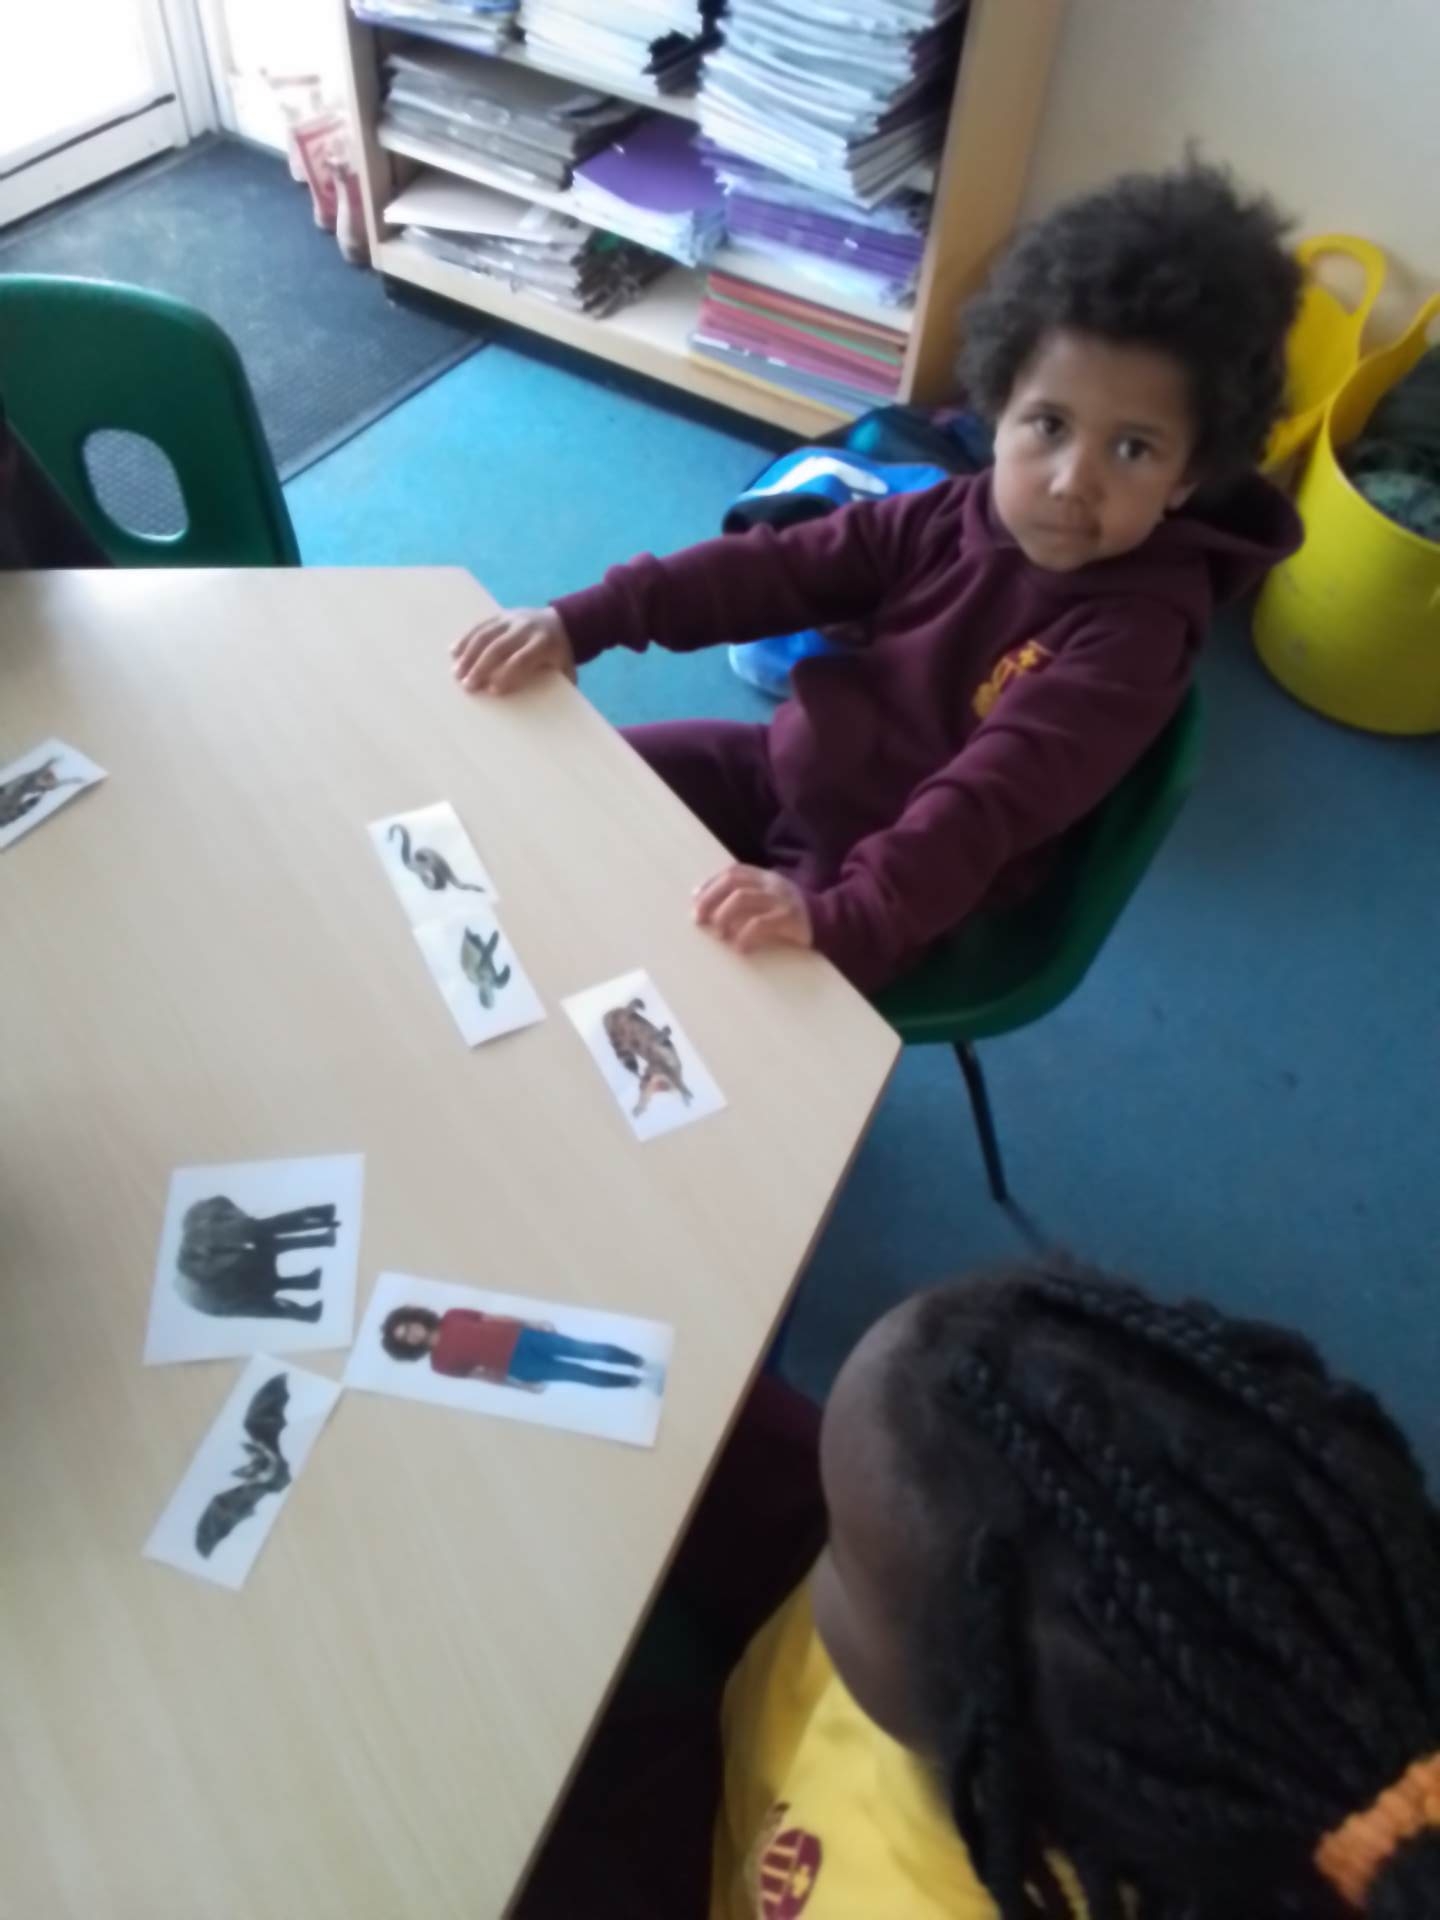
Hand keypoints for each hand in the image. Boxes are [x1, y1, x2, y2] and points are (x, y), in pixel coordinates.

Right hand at [452, 606, 574, 693]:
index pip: (522, 659)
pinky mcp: (500, 615)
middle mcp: (526, 628)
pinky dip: (466, 639)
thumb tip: (546, 711)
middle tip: (467, 686)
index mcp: (544, 643)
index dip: (506, 674)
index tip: (492, 690)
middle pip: (499, 647)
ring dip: (468, 654)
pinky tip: (454, 652)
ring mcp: (511, 619)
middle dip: (481, 667)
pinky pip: (480, 625)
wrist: (563, 622)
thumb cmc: (560, 655)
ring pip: (486, 634)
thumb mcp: (566, 669)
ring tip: (456, 672)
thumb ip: (557, 685)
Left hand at [693, 865, 812, 954]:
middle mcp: (771, 883)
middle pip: (733, 882)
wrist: (830, 921)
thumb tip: (710, 909)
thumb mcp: (770, 898)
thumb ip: (747, 898)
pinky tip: (740, 948)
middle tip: (699, 919)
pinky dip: (745, 935)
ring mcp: (780, 899)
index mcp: (765, 877)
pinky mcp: (789, 918)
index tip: (695, 900)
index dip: (711, 884)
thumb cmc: (792, 913)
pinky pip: (760, 923)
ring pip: (742, 898)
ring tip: (718, 934)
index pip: (733, 872)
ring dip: (723, 915)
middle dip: (710, 899)